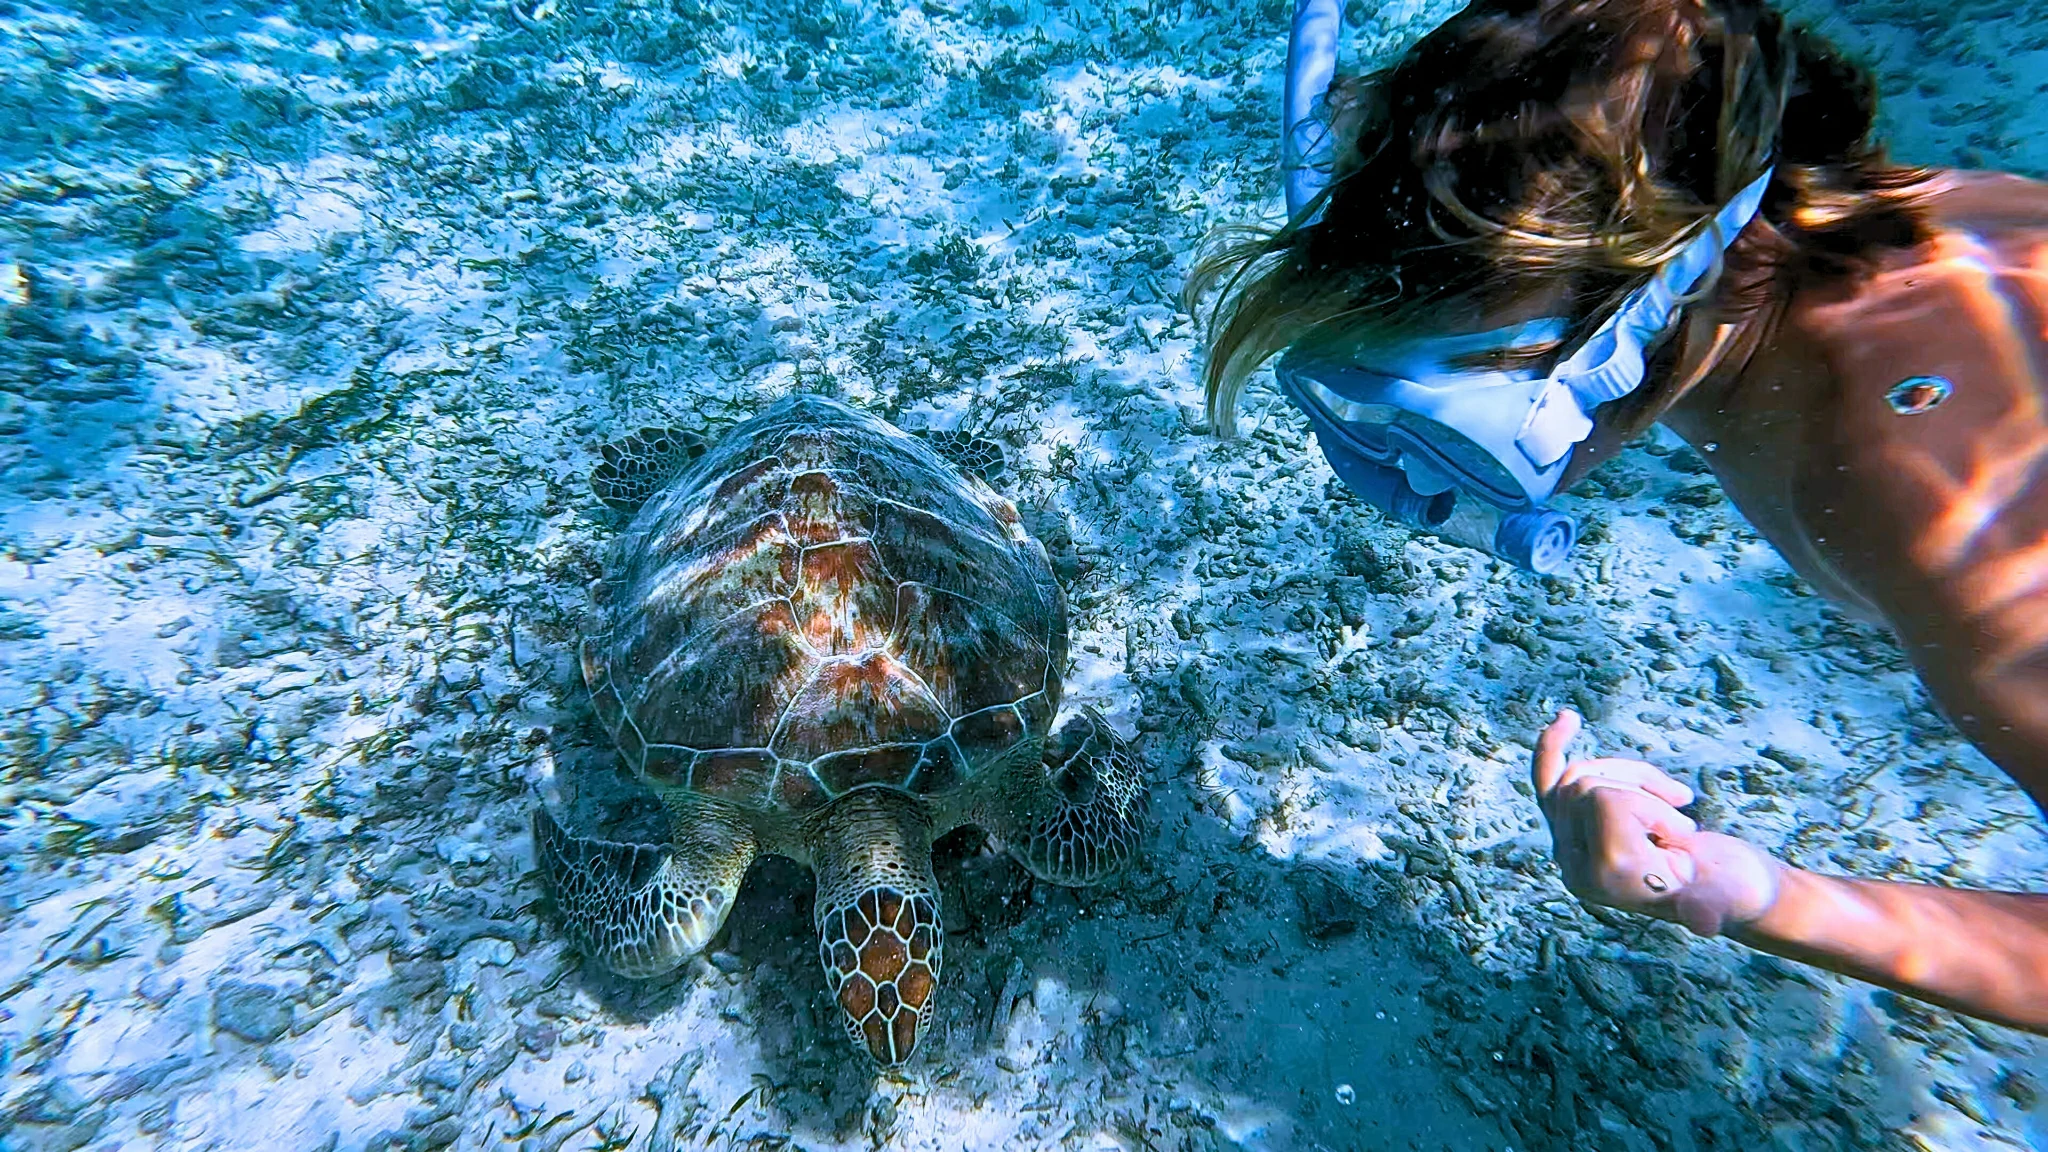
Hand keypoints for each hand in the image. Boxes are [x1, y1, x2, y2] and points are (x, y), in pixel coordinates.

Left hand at [1532, 710, 1782, 936]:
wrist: (1729, 889)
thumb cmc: (1731, 891)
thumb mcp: (1723, 895)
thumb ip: (1707, 907)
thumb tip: (1704, 922)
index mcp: (1597, 879)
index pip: (1603, 803)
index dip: (1648, 806)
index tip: (1681, 839)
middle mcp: (1572, 861)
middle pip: (1583, 784)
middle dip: (1640, 787)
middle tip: (1681, 820)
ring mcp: (1570, 841)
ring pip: (1578, 772)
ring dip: (1632, 774)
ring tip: (1672, 800)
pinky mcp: (1577, 821)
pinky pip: (1548, 774)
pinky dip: (1554, 744)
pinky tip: (1567, 717)